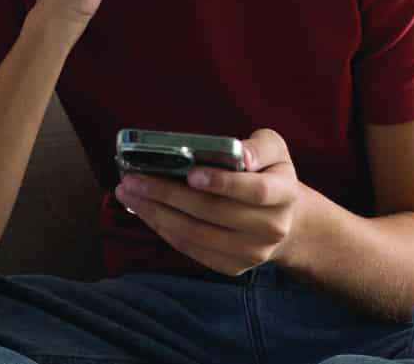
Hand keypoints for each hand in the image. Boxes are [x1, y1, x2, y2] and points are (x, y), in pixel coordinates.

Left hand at [112, 129, 308, 275]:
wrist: (285, 222)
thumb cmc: (270, 175)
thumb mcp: (274, 151)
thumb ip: (259, 147)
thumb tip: (241, 154)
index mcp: (284, 194)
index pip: (255, 191)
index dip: (222, 183)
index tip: (190, 173)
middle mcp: (271, 228)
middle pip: (214, 213)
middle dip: (168, 194)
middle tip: (133, 178)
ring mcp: (251, 252)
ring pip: (196, 234)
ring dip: (155, 213)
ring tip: (128, 193)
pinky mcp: (232, 266)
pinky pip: (191, 249)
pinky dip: (163, 229)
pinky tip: (144, 211)